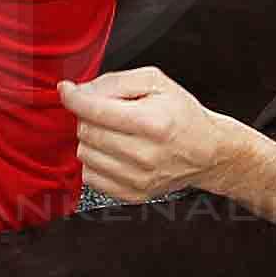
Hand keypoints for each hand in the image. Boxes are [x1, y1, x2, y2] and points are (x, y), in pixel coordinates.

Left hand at [63, 67, 250, 207]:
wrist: (208, 151)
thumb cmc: (182, 115)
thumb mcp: (155, 82)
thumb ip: (115, 81)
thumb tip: (80, 91)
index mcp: (152, 123)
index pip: (95, 110)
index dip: (74, 97)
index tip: (67, 90)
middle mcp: (145, 154)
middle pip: (87, 132)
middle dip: (88, 116)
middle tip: (105, 112)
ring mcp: (138, 179)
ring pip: (84, 155)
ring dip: (91, 140)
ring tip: (113, 133)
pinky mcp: (132, 195)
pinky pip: (90, 177)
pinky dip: (95, 162)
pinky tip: (113, 152)